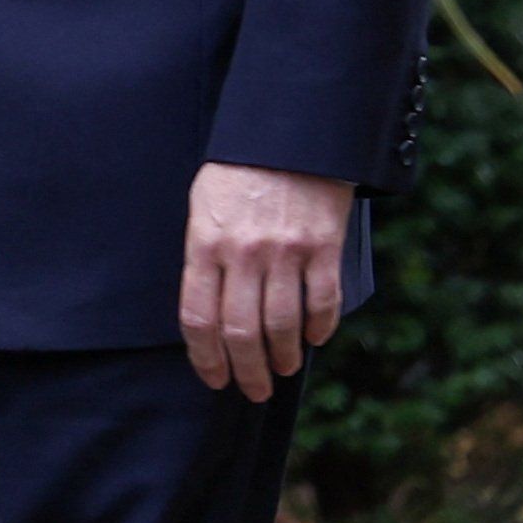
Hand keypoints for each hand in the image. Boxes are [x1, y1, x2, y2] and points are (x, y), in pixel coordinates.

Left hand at [179, 162, 354, 397]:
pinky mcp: (323, 246)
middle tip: (255, 390)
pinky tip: (316, 338)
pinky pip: (323, 302)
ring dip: (284, 358)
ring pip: (282, 326)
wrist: (291, 132)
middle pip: (241, 333)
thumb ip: (204, 257)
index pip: (199, 319)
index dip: (206, 359)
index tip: (216, 379)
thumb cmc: (241, 171)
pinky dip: (321, 328)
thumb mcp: (204, 207)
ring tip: (285, 368)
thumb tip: (210, 313)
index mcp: (206, 244)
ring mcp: (285, 251)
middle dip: (248, 372)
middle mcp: (243, 253)